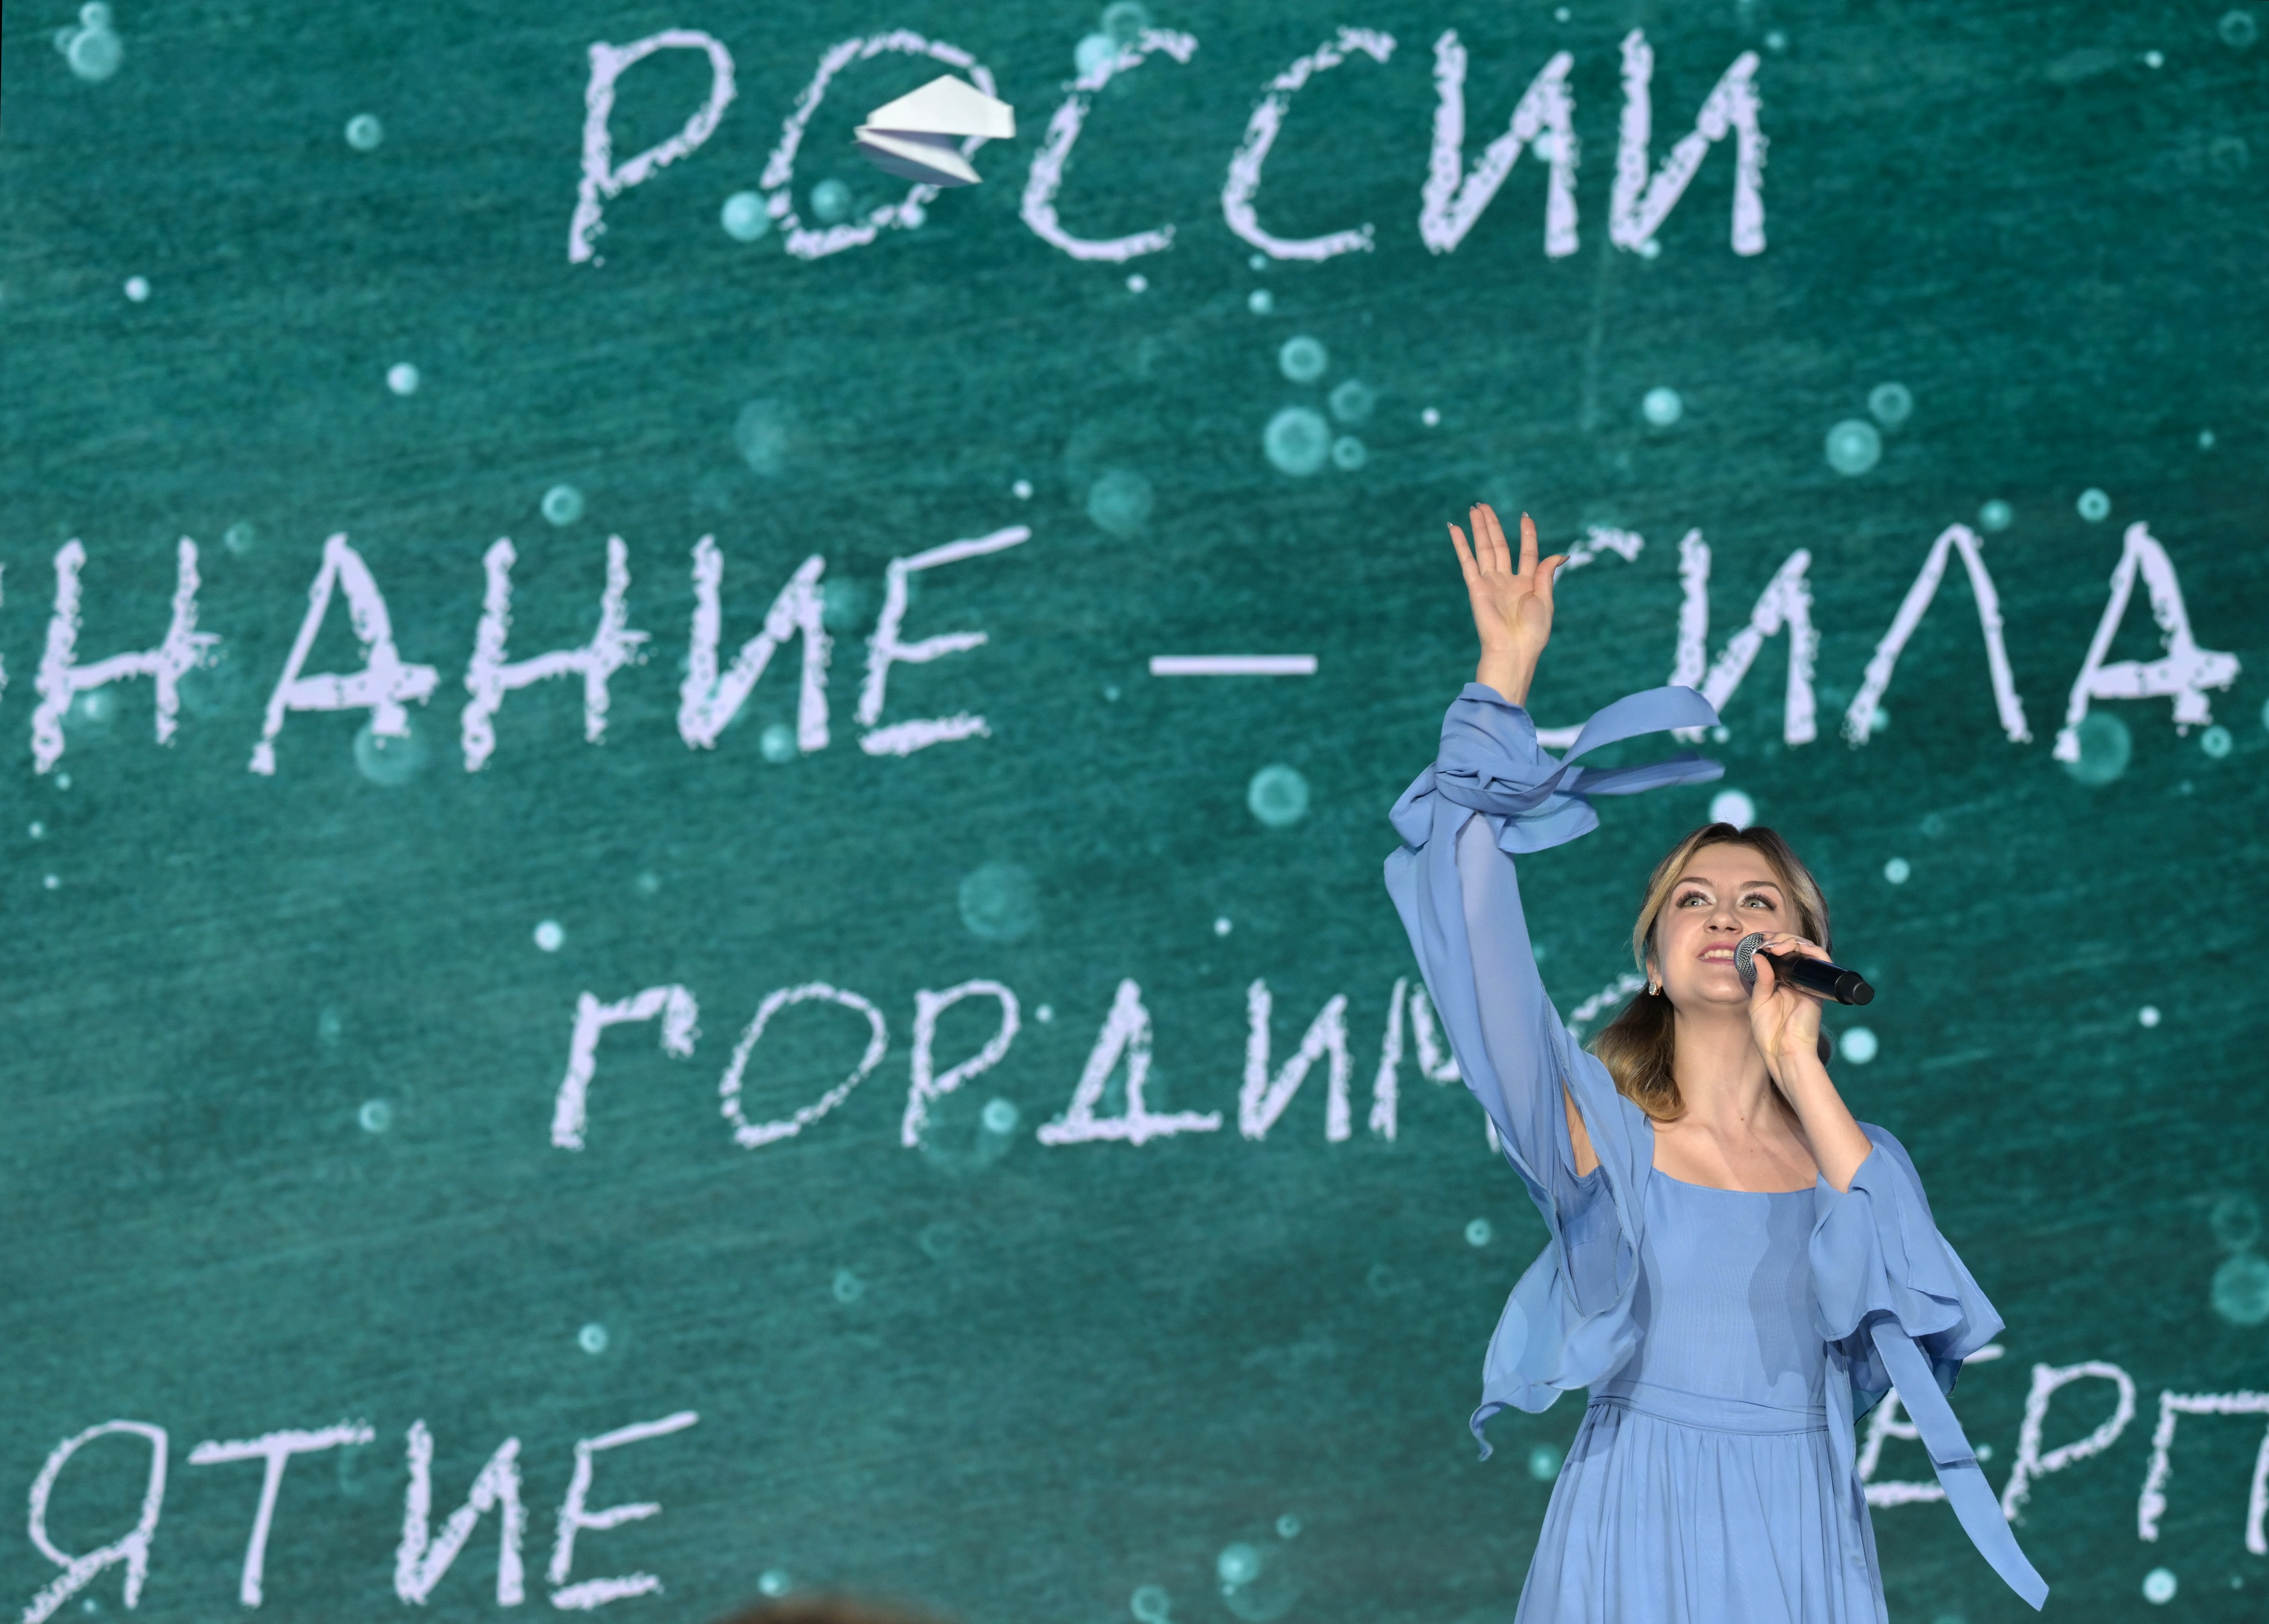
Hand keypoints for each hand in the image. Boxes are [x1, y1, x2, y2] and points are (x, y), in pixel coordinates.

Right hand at [1450, 505, 1564, 704]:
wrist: (1513, 650)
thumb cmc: (1533, 632)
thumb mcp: (1546, 599)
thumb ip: (1547, 574)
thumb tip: (1560, 554)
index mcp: (1528, 584)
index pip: (1527, 552)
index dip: (1527, 535)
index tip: (1525, 517)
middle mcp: (1507, 581)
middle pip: (1500, 546)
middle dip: (1493, 525)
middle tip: (1484, 506)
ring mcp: (1490, 583)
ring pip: (1484, 549)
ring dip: (1479, 529)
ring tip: (1474, 509)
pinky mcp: (1476, 587)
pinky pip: (1467, 561)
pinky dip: (1460, 544)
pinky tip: (1454, 528)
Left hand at [1744, 932, 1829, 1085]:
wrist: (1783, 1052)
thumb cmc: (1769, 1033)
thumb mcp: (1758, 1002)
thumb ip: (1761, 979)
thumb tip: (1759, 956)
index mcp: (1781, 982)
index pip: (1781, 954)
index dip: (1771, 942)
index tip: (1758, 940)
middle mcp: (1796, 980)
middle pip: (1795, 948)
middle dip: (1780, 938)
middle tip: (1766, 941)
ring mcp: (1808, 982)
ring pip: (1808, 950)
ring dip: (1792, 941)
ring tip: (1775, 945)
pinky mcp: (1818, 988)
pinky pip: (1821, 961)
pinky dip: (1809, 949)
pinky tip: (1791, 949)